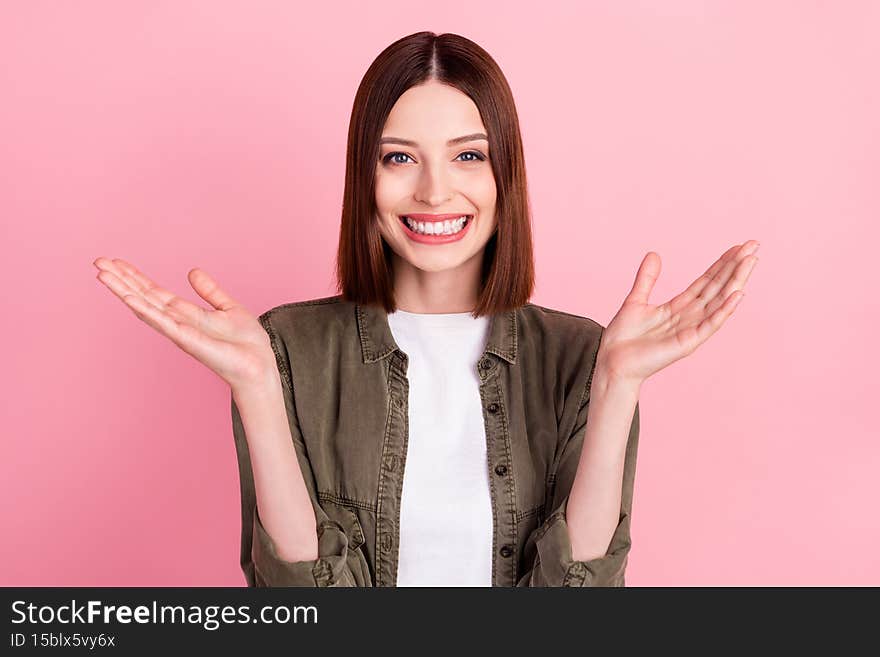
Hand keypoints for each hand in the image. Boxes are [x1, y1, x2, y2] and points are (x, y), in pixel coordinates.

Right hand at [93, 258, 275, 390]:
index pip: (154, 292)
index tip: (115, 261)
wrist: (260, 366)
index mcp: (185, 314)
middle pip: (143, 297)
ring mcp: (180, 332)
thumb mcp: (228, 308)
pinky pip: (163, 322)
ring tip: (102, 274)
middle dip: (121, 280)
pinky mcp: (189, 340)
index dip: (135, 276)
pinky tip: (128, 297)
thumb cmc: (246, 344)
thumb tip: (192, 272)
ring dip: (123, 290)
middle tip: (98, 261)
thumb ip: (210, 291)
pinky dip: (145, 310)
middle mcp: (177, 323)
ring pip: (145, 307)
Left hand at [596, 240, 759, 384]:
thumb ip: (647, 279)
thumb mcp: (635, 300)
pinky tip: (737, 294)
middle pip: (717, 288)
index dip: (722, 264)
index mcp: (679, 307)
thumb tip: (654, 254)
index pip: (706, 282)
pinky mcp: (688, 343)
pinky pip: (710, 325)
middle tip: (753, 246)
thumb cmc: (622, 338)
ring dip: (736, 282)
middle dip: (735, 268)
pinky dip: (724, 310)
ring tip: (751, 262)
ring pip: (719, 302)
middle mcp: (689, 318)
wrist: (611, 361)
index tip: (738, 247)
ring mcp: (691, 330)